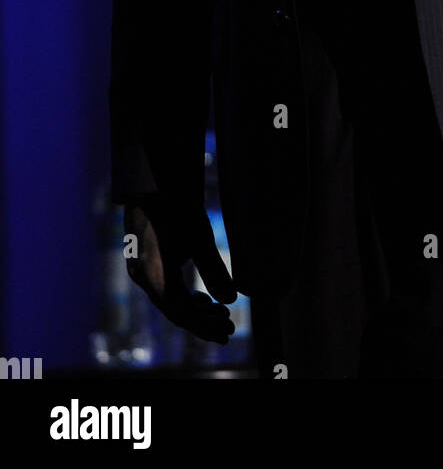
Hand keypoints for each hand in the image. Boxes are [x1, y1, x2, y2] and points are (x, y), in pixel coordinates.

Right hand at [124, 196, 236, 343]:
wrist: (152, 181)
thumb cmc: (176, 205)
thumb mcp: (199, 235)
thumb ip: (214, 269)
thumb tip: (231, 300)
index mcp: (154, 275)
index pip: (181, 313)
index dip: (205, 325)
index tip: (228, 331)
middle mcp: (143, 277)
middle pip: (174, 311)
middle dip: (203, 322)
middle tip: (229, 327)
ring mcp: (141, 271)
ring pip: (169, 301)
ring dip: (195, 310)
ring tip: (220, 313)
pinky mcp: (144, 263)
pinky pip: (163, 289)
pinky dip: (184, 297)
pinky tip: (202, 298)